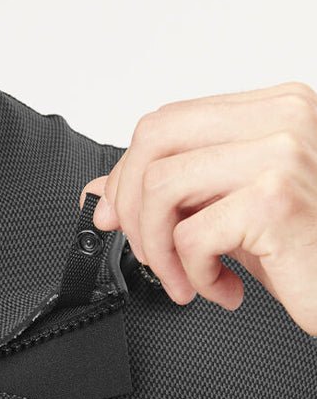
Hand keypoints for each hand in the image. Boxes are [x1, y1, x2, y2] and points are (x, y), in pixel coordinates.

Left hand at [79, 81, 316, 334]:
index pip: (167, 121)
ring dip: (158, 250)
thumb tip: (102, 192)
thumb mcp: (234, 212)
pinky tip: (224, 289)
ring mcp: (282, 153)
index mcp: (275, 109)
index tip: (115, 214)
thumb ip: (178, 193)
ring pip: (161, 188)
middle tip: (150, 253)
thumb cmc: (311, 253)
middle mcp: (283, 118)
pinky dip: (194, 276)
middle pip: (153, 142)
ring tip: (185, 279)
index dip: (128, 172)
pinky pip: (190, 236)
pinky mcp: (276, 199)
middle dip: (131, 207)